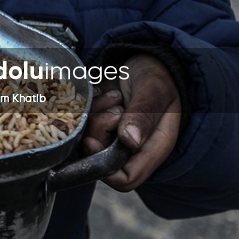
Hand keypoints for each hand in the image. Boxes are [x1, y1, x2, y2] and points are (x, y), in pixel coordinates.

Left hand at [83, 54, 181, 191]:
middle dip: (98, 131)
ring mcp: (114, 137)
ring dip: (94, 116)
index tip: (92, 142)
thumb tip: (130, 142)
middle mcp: (132, 148)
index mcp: (153, 148)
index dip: (105, 168)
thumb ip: (143, 114)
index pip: (126, 178)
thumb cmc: (156, 76)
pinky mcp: (100, 124)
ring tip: (112, 96)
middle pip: (101, 158)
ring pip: (88, 141)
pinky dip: (88, 109)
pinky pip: (82, 125)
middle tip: (113, 108)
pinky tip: (101, 94)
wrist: (145, 60)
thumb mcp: (153, 90)